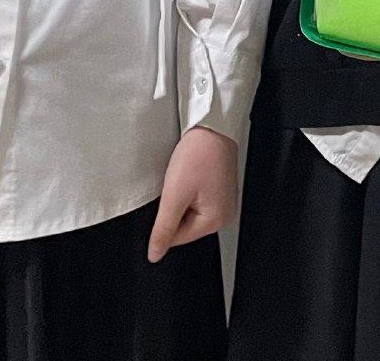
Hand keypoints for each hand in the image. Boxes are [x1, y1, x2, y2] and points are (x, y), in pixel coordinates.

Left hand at [146, 125, 238, 262]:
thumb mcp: (174, 195)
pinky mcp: (219, 189)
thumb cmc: (199, 154)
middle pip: (184, 226)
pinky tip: (190, 174)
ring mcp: (223, 201)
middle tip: (177, 185)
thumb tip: (156, 254)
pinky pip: (195, 199)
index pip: (177, 238)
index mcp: (216, 220)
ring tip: (185, 177)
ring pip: (187, 212)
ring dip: (180, 197)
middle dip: (174, 207)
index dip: (164, 219)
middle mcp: (224, 214)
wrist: (212, 125)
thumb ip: (163, 229)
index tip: (167, 197)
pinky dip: (187, 189)